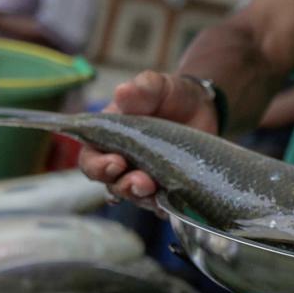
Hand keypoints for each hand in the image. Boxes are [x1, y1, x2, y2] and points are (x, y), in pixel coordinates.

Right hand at [78, 71, 218, 209]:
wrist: (202, 108)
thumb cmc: (170, 95)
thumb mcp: (157, 85)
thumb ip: (142, 88)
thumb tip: (121, 92)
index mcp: (108, 138)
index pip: (90, 159)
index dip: (97, 166)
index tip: (115, 162)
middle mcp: (122, 163)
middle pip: (111, 184)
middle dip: (123, 185)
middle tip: (141, 180)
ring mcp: (144, 178)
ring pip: (135, 197)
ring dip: (142, 196)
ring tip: (154, 188)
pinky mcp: (166, 189)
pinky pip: (160, 205)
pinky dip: (164, 207)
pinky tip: (170, 203)